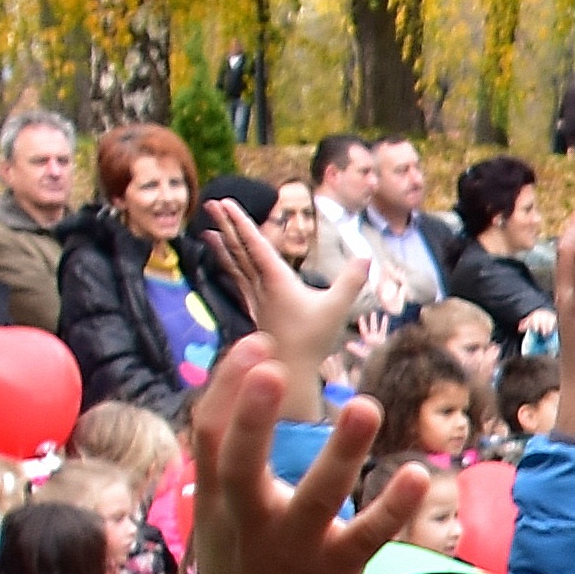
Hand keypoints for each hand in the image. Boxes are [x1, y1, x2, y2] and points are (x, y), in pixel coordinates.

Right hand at [184, 339, 431, 573]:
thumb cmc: (243, 572)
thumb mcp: (217, 515)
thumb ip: (225, 459)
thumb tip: (240, 387)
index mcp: (216, 499)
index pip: (209, 434)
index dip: (228, 386)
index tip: (255, 342)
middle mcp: (250, 519)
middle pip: (242, 461)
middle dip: (253, 414)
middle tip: (274, 363)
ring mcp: (293, 547)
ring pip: (317, 496)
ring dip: (341, 452)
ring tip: (366, 406)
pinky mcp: (335, 572)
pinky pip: (367, 536)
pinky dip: (391, 508)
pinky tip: (416, 475)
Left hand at [209, 204, 370, 382]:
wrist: (290, 370)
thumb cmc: (313, 340)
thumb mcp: (337, 309)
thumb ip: (350, 282)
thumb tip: (366, 258)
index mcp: (276, 281)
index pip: (255, 245)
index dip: (240, 223)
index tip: (225, 203)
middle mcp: (261, 286)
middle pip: (240, 251)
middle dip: (226, 226)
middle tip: (212, 204)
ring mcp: (256, 299)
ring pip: (235, 266)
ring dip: (223, 246)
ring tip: (208, 231)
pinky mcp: (257, 310)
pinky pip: (239, 281)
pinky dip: (230, 267)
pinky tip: (227, 263)